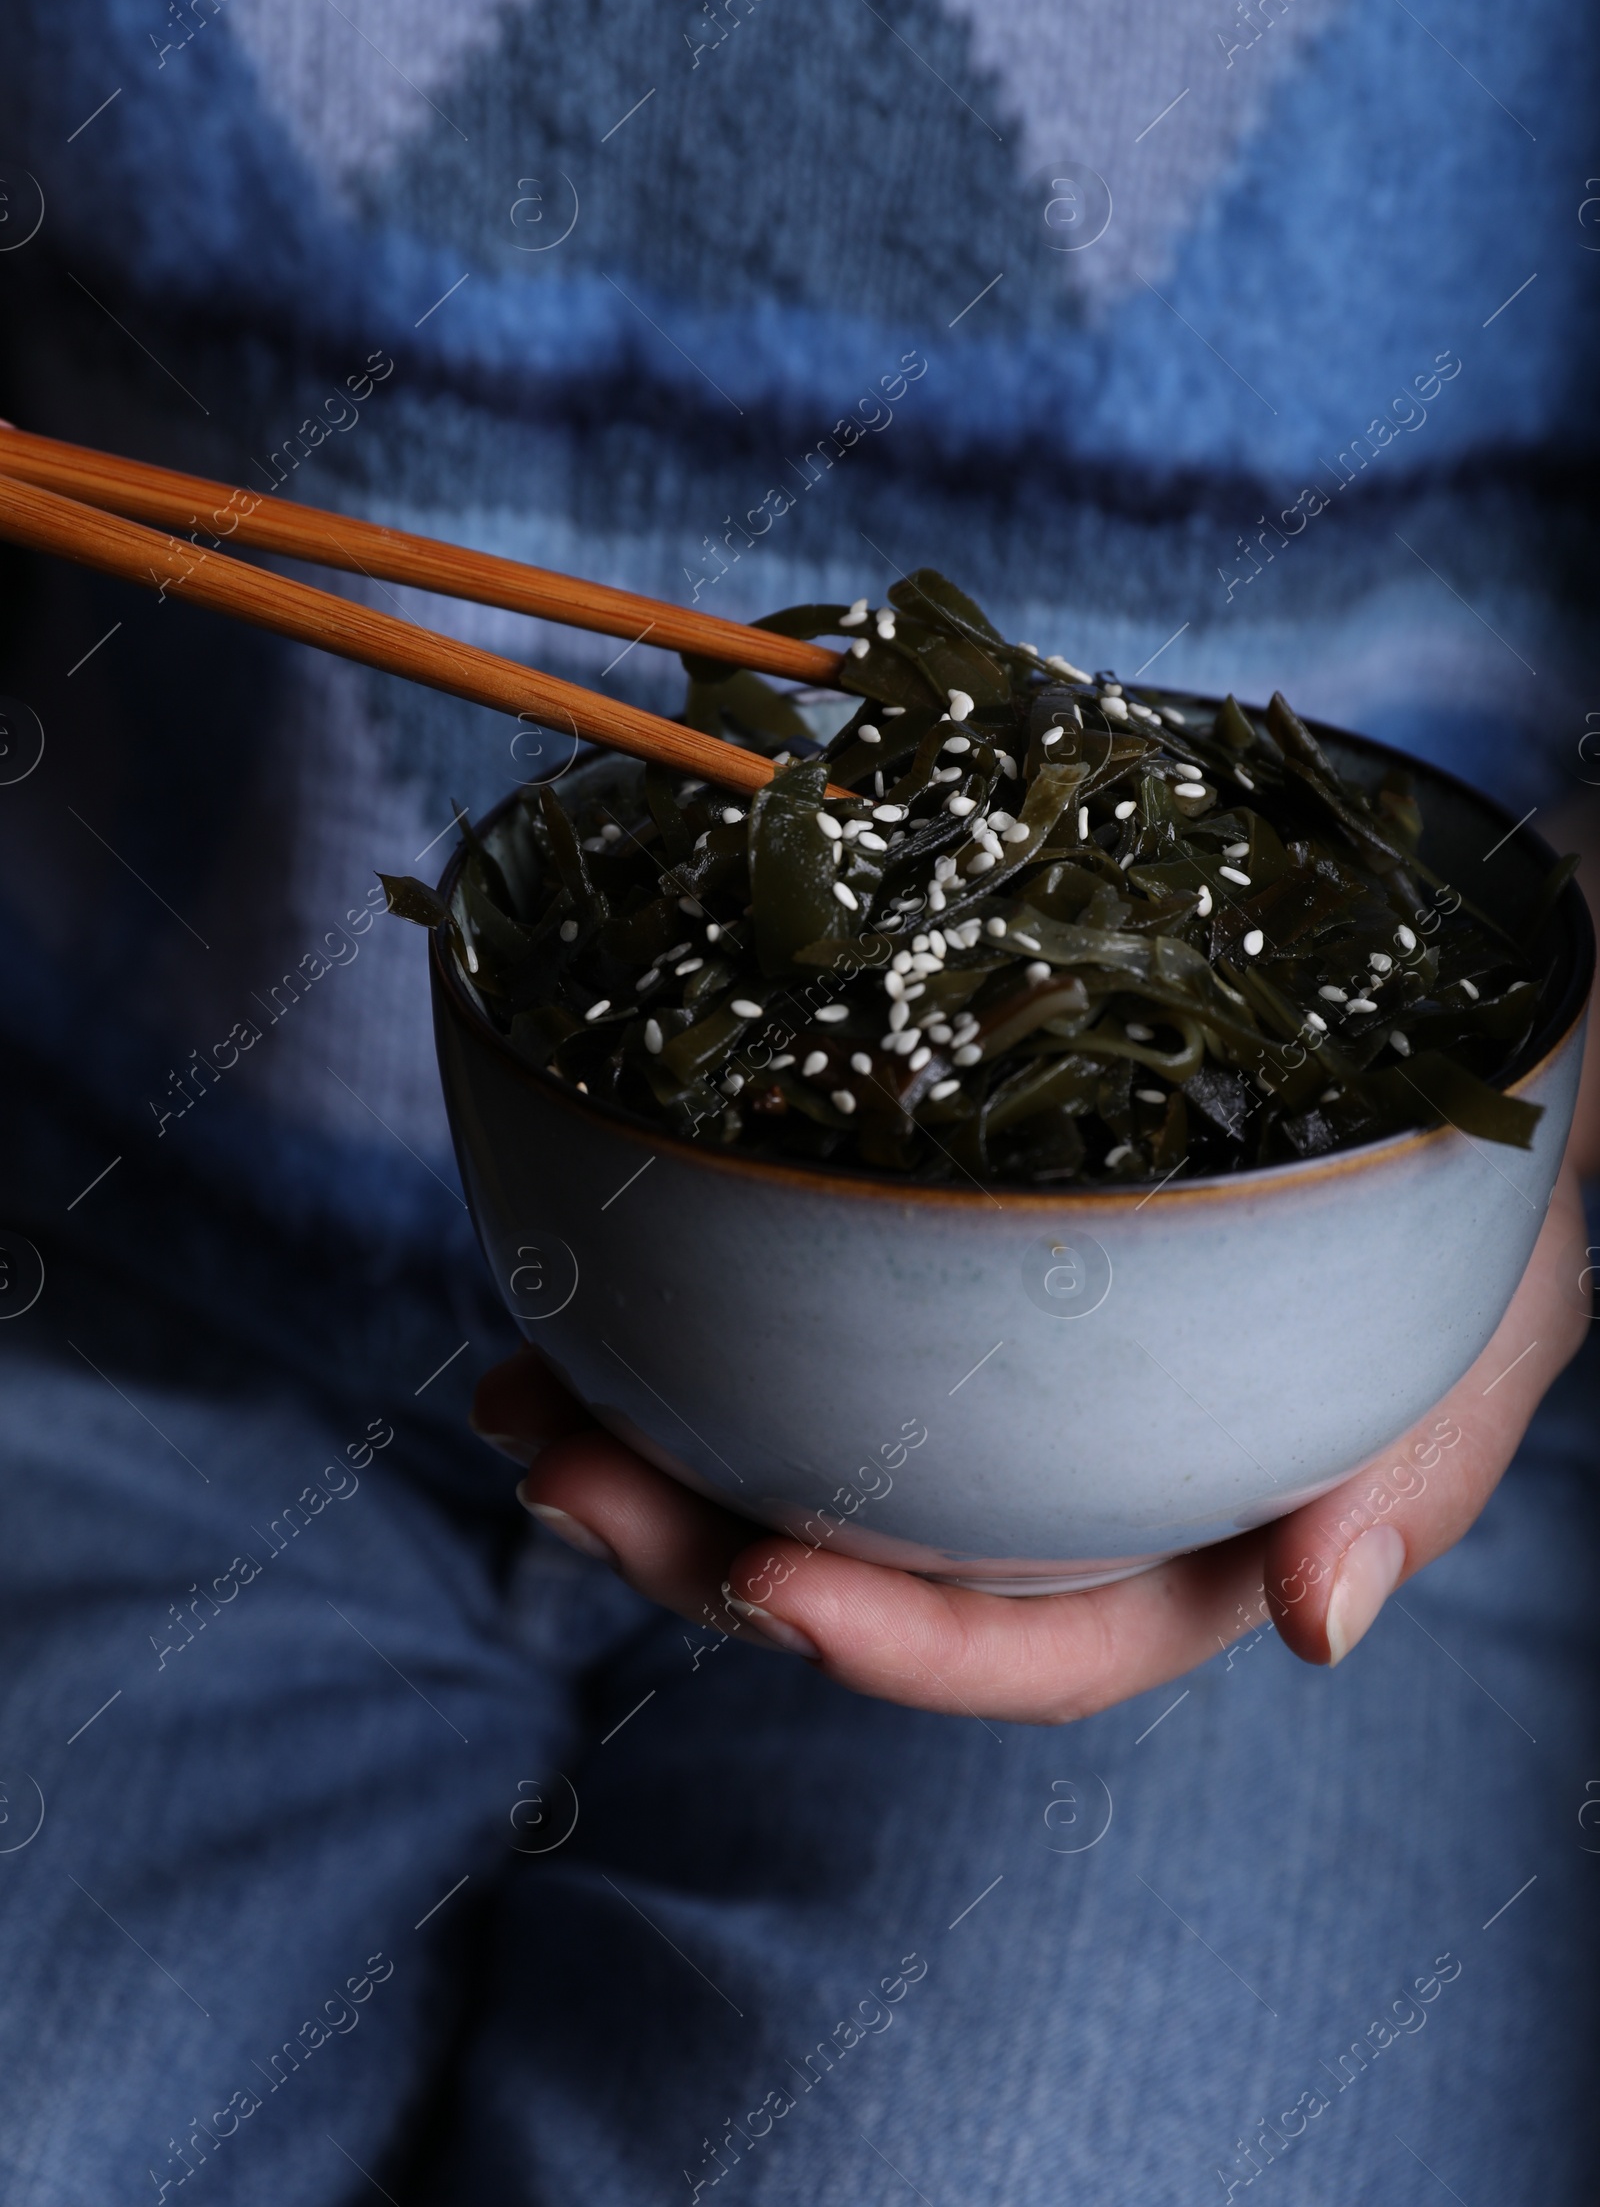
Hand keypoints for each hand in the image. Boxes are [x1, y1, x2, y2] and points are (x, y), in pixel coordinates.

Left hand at [470, 1118, 1591, 1723]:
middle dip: (698, 1554)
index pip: (1036, 1648)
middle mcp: (1070, 1498)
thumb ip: (1416, 1468)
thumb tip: (1323, 1621)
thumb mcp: (1492, 1320)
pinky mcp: (943, 1290)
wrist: (1439, 1056)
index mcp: (1191, 1546)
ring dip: (649, 1455)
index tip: (761, 1581)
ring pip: (803, 1474)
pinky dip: (688, 1332)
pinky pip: (803, 1343)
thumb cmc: (1473, 1200)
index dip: (897, 1643)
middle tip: (555, 1470)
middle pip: (872, 1577)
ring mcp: (996, 1404)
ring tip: (516, 1392)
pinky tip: (586, 1290)